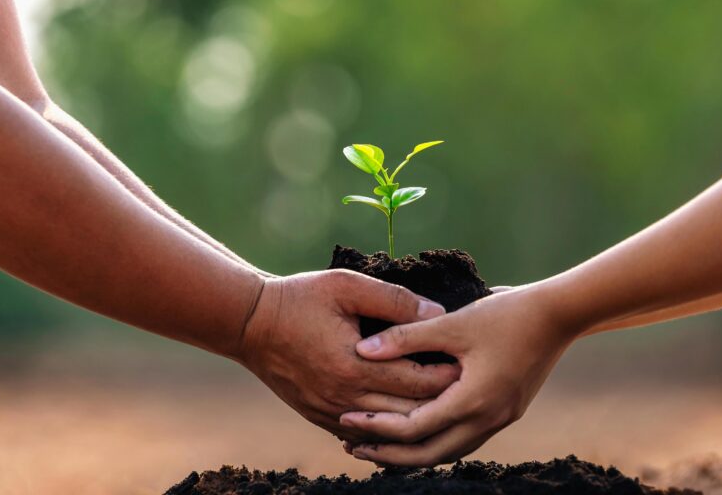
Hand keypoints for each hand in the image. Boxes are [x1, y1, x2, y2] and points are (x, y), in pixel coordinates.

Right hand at [236, 269, 460, 441]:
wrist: (250, 324)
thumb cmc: (300, 298)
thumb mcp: (347, 286)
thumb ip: (395, 301)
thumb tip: (438, 313)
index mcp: (356, 366)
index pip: (419, 382)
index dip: (450, 377)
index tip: (472, 366)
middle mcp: (346, 398)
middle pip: (409, 412)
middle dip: (441, 402)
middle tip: (468, 389)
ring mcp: (331, 412)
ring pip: (388, 430)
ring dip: (417, 420)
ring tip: (444, 405)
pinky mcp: (319, 417)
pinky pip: (362, 435)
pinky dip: (388, 430)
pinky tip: (405, 420)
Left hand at [340, 284, 576, 465]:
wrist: (558, 315)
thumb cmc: (505, 314)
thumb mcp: (452, 323)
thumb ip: (406, 337)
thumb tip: (362, 351)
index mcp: (473, 401)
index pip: (414, 429)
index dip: (377, 426)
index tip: (347, 418)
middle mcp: (487, 419)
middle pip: (429, 454)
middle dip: (389, 454)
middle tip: (353, 448)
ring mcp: (499, 420)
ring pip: (448, 452)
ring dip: (412, 452)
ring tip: (379, 446)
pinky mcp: (505, 412)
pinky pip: (464, 440)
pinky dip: (436, 441)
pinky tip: (418, 431)